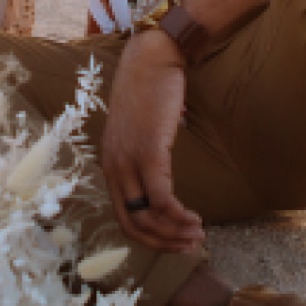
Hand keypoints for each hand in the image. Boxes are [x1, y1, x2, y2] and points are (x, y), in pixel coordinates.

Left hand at [100, 31, 203, 252]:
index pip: (122, 216)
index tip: (172, 241)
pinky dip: (178, 215)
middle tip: (188, 246)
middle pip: (132, 223)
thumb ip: (144, 156)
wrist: (153, 59)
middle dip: (161, 242)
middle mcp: (113, 167)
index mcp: (109, 164)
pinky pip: (162, 198)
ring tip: (196, 235)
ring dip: (174, 232)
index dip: (148, 236)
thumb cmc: (151, 92)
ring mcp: (128, 160)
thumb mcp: (140, 131)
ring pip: (147, 216)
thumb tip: (162, 178)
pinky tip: (194, 218)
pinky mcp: (149, 152)